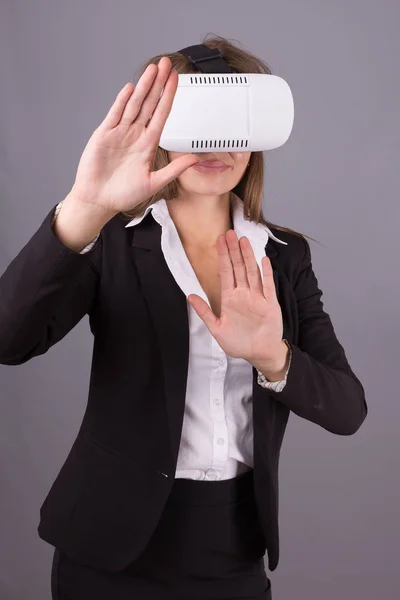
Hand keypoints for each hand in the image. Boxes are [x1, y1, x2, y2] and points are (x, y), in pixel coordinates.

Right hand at [71, 57, 198, 212]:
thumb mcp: (154, 183)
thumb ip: (174, 169)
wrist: (98, 200)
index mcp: (147, 144)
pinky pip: (115, 114)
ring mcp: (119, 133)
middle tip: (167, 64)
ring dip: (144, 87)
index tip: (176, 79)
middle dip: (158, 83)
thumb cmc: (124, 194)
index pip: (162, 114)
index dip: (169, 96)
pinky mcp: (104, 135)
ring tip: (153, 69)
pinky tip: (131, 89)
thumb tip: (195, 159)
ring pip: (134, 104)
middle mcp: (135, 135)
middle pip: (149, 103)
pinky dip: (122, 102)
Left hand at [187, 230, 283, 362]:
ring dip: (247, 256)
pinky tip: (263, 260)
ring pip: (252, 272)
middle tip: (229, 232)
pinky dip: (266, 273)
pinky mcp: (270, 303)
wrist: (259, 353)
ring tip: (243, 240)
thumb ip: (204, 312)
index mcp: (230, 298)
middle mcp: (244, 294)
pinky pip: (268, 286)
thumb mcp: (217, 329)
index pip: (225, 272)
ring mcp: (257, 297)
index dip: (222, 256)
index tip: (218, 240)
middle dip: (233, 250)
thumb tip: (189, 296)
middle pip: (238, 267)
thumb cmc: (238, 343)